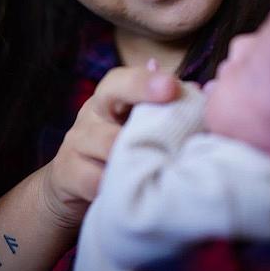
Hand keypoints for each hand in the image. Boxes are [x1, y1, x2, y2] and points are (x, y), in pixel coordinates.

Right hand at [41, 63, 179, 228]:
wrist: (72, 184)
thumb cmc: (118, 152)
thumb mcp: (136, 128)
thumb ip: (163, 111)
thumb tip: (201, 92)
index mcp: (110, 98)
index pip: (123, 79)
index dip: (146, 80)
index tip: (172, 85)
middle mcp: (92, 113)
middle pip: (110, 95)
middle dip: (142, 94)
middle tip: (170, 95)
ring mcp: (76, 142)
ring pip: (108, 143)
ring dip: (137, 153)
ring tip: (165, 162)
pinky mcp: (68, 172)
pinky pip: (97, 179)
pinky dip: (119, 186)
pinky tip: (138, 191)